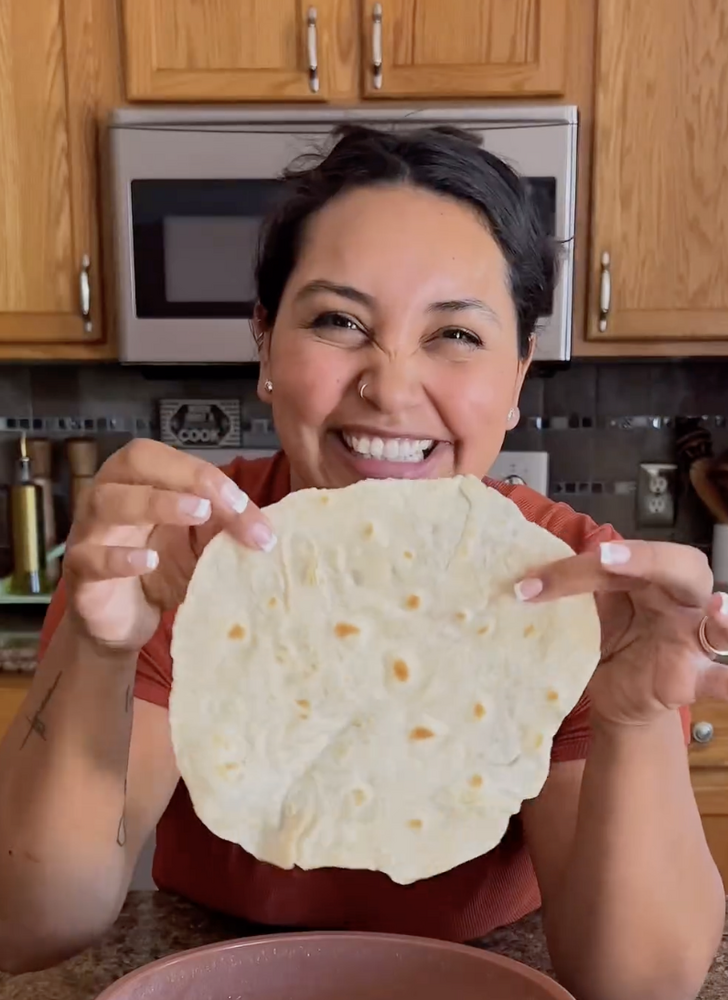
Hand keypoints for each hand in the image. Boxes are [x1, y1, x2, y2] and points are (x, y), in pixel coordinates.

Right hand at [63, 440, 275, 652]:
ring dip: (156, 503)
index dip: (205, 475)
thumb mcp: (200, 545)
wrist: (125, 623)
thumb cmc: (162, 570)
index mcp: (141, 479)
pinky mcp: (80, 572)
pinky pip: (92, 557)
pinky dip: (121, 558)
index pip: (170, 460)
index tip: (242, 505)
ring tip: (197, 514)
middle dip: (182, 476)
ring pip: (108, 502)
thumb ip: (224, 527)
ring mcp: (90, 532)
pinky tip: (149, 562)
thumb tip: (265, 528)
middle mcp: (110, 494)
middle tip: (217, 502)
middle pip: (134, 461)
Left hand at [515, 540, 727, 725]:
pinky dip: (727, 681)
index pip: (638, 555)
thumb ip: (572, 589)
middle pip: (683, 569)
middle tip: (606, 559)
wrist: (615, 696)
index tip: (589, 554)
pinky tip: (727, 679)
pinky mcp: (694, 681)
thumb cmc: (607, 639)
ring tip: (717, 609)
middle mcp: (682, 601)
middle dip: (648, 560)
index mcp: (655, 576)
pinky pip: (721, 681)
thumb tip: (525, 575)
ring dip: (722, 615)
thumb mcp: (589, 611)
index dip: (615, 553)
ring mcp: (694, 642)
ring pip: (718, 625)